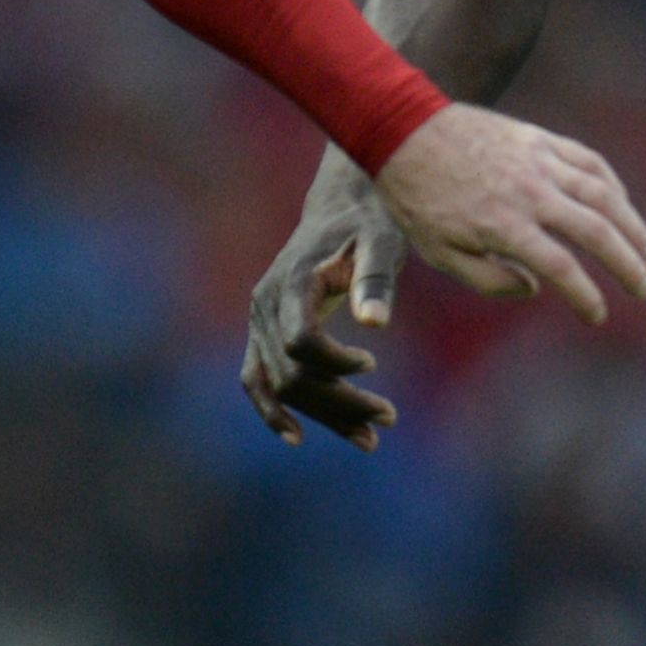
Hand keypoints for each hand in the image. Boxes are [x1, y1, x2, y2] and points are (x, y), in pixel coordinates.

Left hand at [240, 108, 645, 449]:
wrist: (403, 130)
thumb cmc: (418, 199)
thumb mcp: (438, 253)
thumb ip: (488, 280)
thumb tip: (535, 290)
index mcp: (504, 225)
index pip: (562, 268)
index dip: (586, 296)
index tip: (598, 315)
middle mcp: (530, 192)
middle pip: (597, 231)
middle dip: (628, 265)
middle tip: (645, 289)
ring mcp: (539, 161)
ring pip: (604, 193)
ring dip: (633, 226)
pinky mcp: (539, 139)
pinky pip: (589, 161)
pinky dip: (613, 185)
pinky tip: (623, 206)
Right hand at [241, 159, 406, 450]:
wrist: (341, 206)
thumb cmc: (367, 221)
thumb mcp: (381, 241)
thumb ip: (375, 279)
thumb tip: (375, 324)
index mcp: (291, 282)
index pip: (300, 342)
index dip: (335, 363)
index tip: (372, 363)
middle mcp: (264, 305)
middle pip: (291, 375)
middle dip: (339, 403)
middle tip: (389, 417)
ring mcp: (258, 321)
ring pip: (278, 386)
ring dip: (322, 415)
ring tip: (370, 439)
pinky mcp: (262, 332)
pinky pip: (256, 379)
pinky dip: (272, 411)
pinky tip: (298, 437)